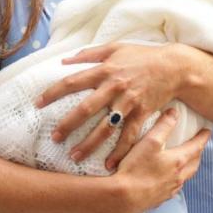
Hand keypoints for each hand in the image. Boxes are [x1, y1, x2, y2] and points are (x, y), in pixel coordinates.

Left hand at [36, 43, 185, 168]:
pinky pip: (129, 136)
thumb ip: (89, 53)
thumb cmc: (142, 56)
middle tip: (54, 138)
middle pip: (86, 108)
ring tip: (75, 157)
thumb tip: (64, 60)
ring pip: (106, 127)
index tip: (37, 104)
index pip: (73, 82)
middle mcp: (115, 87)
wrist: (174, 67)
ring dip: (90, 143)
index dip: (53, 92)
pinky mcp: (143, 114)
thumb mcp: (115, 48)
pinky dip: (120, 151)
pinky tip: (109, 165)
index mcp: (105, 70)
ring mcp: (129, 102)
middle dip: (68, 124)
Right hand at [114, 109, 210, 212]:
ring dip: (189, 167)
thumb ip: (164, 126)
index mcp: (178, 161)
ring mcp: (170, 190)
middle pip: (195, 163)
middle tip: (198, 146)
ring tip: (185, 161)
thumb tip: (174, 113)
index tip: (208, 131)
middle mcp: (178, 177)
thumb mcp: (150, 142)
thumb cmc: (136, 168)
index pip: (197, 146)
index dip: (203, 137)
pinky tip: (168, 179)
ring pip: (185, 177)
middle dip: (198, 153)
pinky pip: (174, 188)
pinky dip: (176, 179)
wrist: (123, 198)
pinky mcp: (160, 199)